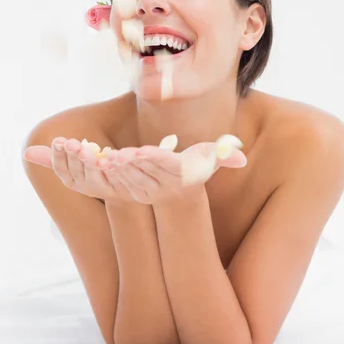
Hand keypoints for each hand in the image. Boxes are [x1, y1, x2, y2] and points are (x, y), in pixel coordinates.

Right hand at [23, 137, 139, 203]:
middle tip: (71, 142)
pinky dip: (111, 168)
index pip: (60, 168)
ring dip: (88, 163)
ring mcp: (101, 189)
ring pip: (93, 175)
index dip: (58, 156)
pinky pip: (114, 177)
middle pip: (76, 170)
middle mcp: (83, 186)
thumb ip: (52, 158)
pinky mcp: (119, 188)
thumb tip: (26, 152)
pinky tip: (110, 157)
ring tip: (85, 150)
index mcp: (70, 179)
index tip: (57, 141)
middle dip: (72, 156)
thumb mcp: (72, 164)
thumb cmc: (93, 172)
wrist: (121, 189)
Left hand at [110, 141, 246, 204]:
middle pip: (146, 171)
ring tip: (106, 158)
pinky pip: (121, 183)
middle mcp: (162, 184)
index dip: (155, 157)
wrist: (181, 191)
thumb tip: (241, 157)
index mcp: (179, 172)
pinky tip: (102, 163)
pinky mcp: (134, 192)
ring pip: (131, 178)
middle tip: (117, 154)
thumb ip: (224, 155)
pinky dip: (111, 174)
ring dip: (118, 170)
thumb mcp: (210, 158)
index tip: (143, 151)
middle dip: (131, 163)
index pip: (166, 164)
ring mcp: (147, 190)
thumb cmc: (196, 166)